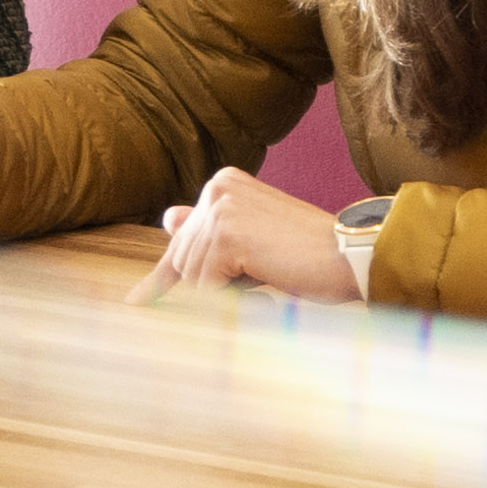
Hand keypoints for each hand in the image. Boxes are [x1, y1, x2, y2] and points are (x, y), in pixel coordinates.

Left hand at [148, 166, 356, 304]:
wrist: (350, 258)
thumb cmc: (308, 256)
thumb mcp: (252, 240)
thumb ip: (210, 231)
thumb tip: (168, 217)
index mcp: (224, 184)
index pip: (182, 237)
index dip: (164, 278)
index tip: (135, 303)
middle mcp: (217, 188)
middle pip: (181, 259)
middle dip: (204, 288)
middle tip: (252, 292)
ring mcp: (221, 210)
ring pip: (192, 277)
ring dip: (224, 296)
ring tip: (268, 285)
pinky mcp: (227, 235)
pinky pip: (204, 287)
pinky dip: (228, 300)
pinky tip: (263, 290)